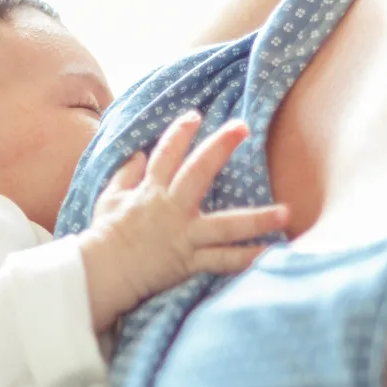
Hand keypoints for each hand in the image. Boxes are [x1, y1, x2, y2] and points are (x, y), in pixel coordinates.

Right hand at [80, 111, 286, 330]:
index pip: (166, 154)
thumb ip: (124, 175)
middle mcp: (171, 208)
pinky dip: (244, 259)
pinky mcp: (188, 261)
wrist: (100, 272)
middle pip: (199, 172)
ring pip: (225, 225)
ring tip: (286, 212)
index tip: (195, 115)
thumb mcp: (108, 199)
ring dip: (256, 219)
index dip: (180, 133)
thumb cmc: (104, 236)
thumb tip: (137, 155)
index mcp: (150, 191)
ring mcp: (183, 235)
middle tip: (243, 126)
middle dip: (220, 147)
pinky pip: (220, 261)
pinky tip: (269, 254)